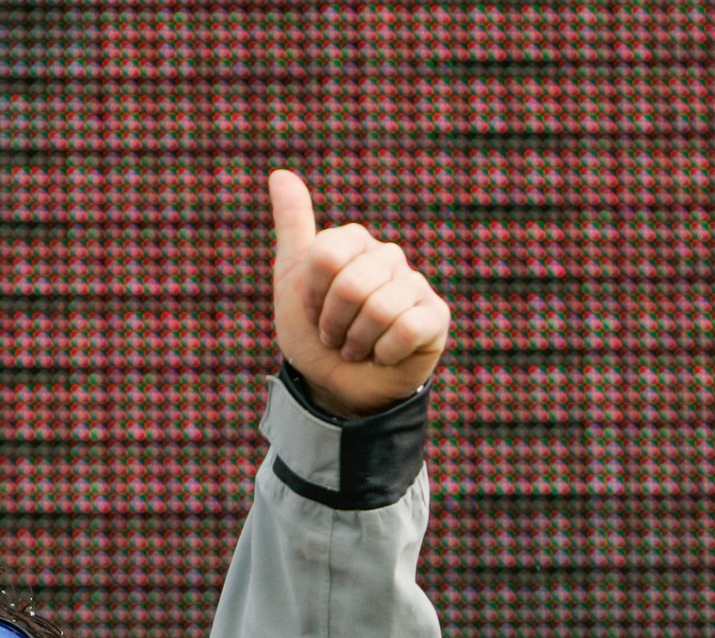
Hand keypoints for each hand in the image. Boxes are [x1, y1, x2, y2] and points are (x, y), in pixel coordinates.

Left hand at [268, 171, 448, 416]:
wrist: (337, 386)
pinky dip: (385, 353)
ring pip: (378, 309)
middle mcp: (388, 257)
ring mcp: (415, 285)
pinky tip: (384, 355)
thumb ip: (293, 228)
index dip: (313, 295)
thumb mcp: (292, 282)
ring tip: (358, 347)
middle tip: (336, 336)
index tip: (313, 311)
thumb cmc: (315, 334)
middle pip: (350, 285)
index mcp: (355, 244)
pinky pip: (406, 329)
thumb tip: (279, 173)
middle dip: (333, 324)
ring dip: (358, 342)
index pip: (326, 255)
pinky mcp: (435, 317)